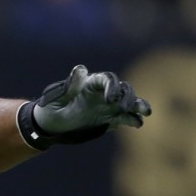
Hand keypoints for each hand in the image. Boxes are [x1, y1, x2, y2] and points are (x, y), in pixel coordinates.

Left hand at [19, 65, 151, 149]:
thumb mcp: (55, 98)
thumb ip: (69, 86)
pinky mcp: (110, 119)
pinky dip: (133, 119)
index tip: (110, 99)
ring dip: (138, 105)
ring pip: (129, 102)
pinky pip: (125, 118)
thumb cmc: (49, 109)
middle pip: (123, 89)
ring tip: (145, 112)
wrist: (49, 126)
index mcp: (89, 84)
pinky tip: (137, 123)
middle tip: (124, 108)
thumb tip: (80, 69)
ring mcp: (108, 106)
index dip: (112, 86)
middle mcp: (103, 92)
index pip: (107, 79)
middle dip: (128, 96)